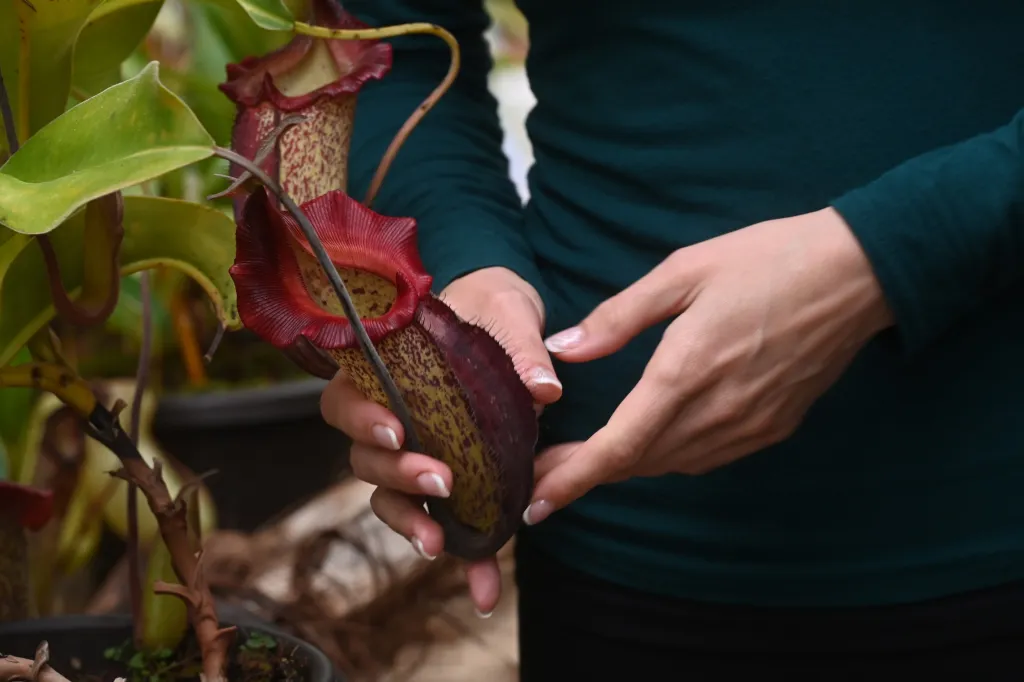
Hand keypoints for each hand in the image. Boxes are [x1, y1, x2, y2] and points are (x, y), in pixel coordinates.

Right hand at [320, 266, 560, 615]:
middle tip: (440, 480)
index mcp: (386, 368)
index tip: (398, 429)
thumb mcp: (508, 311)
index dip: (361, 419)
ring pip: (390, 496)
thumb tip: (545, 389)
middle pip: (365, 456)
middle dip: (397, 474)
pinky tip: (485, 589)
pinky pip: (443, 519)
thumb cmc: (491, 303)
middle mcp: (390, 414)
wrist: (506, 316)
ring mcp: (416, 450)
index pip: (347, 397)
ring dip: (412, 521)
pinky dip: (464, 558)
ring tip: (441, 545)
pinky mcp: (451, 476)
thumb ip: (521, 346)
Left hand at [523, 208, 893, 525]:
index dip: (572, 479)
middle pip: (638, 463)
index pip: (618, 447)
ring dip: (624, 467)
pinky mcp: (774, 428)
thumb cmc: (767, 260)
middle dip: (584, 474)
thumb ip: (619, 317)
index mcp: (686, 371)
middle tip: (541, 470)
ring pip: (670, 464)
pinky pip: (706, 457)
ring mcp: (750, 426)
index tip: (535, 503)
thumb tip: (565, 350)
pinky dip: (666, 457)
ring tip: (583, 458)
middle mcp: (717, 411)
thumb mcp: (683, 271)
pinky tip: (648, 442)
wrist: (858, 273)